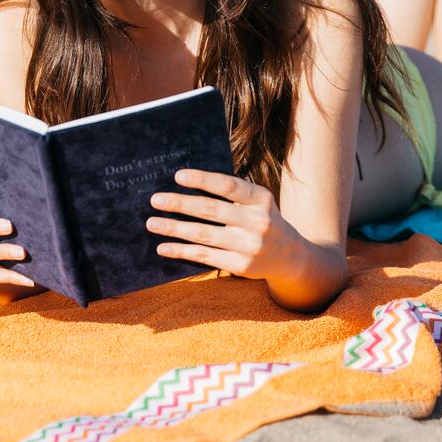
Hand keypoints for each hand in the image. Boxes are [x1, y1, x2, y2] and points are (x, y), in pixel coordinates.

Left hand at [146, 168, 298, 279]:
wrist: (289, 255)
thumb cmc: (261, 219)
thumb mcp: (256, 201)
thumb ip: (231, 193)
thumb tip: (185, 181)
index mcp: (260, 199)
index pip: (228, 186)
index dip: (203, 180)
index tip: (178, 176)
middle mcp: (257, 222)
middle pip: (211, 210)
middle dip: (180, 204)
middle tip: (155, 200)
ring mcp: (249, 246)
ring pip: (204, 235)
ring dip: (174, 228)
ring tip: (152, 223)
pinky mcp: (240, 265)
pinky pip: (205, 256)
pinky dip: (181, 251)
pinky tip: (163, 247)